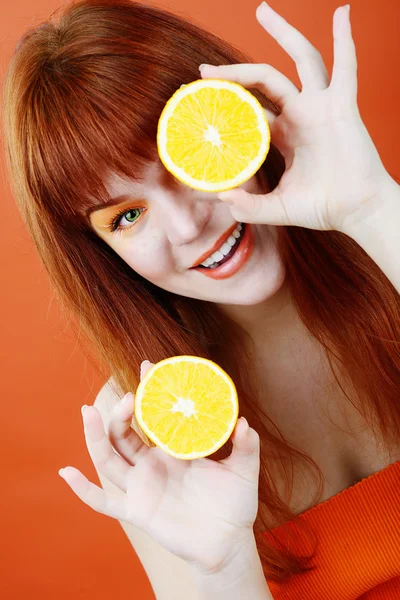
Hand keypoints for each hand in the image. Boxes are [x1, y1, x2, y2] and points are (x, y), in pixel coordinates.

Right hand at [58, 361, 260, 574]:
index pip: (153, 415)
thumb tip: (244, 423)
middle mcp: (152, 464)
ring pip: (110, 458)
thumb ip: (247, 446)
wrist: (228, 543)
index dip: (148, 391)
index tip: (147, 366)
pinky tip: (66, 474)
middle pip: (124, 433)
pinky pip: (103, 502)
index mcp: (173, 449)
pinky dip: (83, 490)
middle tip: (128, 395)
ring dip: (96, 436)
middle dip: (120, 412)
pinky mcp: (137, 511)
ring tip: (87, 412)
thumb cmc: (234, 504)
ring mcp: (142, 487)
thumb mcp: (244, 471)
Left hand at [201, 2, 390, 233]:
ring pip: (302, 60)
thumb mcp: (279, 207)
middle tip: (205, 68)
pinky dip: (345, 40)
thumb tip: (222, 198)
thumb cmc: (322, 207)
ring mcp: (321, 107)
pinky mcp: (342, 107)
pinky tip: (342, 13)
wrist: (356, 210)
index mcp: (285, 135)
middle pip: (266, 79)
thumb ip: (251, 206)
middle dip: (237, 71)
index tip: (204, 104)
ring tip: (262, 11)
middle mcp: (301, 115)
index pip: (252, 110)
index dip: (230, 104)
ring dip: (284, 34)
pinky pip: (346, 67)